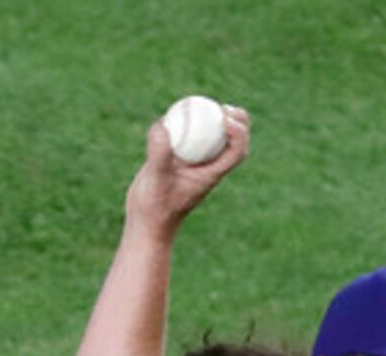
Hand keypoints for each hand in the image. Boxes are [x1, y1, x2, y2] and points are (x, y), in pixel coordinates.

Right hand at [124, 105, 251, 231]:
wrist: (146, 222)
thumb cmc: (155, 206)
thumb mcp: (156, 178)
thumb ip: (160, 153)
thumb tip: (164, 124)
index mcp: (212, 174)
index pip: (237, 152)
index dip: (239, 132)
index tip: (224, 117)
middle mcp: (208, 168)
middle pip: (234, 143)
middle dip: (237, 122)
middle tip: (225, 107)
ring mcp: (196, 164)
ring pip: (215, 139)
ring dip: (217, 120)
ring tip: (208, 105)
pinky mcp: (182, 161)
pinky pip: (193, 139)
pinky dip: (192, 125)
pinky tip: (178, 114)